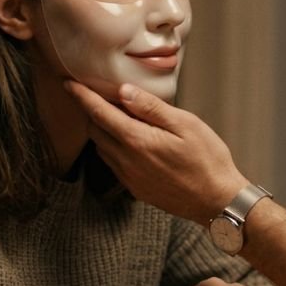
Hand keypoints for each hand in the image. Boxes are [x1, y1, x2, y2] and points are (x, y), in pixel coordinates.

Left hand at [65, 80, 247, 224]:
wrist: (217, 202)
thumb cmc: (208, 160)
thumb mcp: (186, 124)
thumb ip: (152, 108)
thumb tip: (124, 91)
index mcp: (137, 141)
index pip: (100, 113)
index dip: (82, 96)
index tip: (68, 83)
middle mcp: (127, 161)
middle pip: (95, 131)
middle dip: (92, 111)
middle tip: (100, 96)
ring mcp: (130, 178)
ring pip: (102, 148)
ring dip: (103, 131)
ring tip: (118, 116)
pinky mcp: (136, 189)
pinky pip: (114, 164)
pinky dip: (114, 148)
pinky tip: (132, 142)